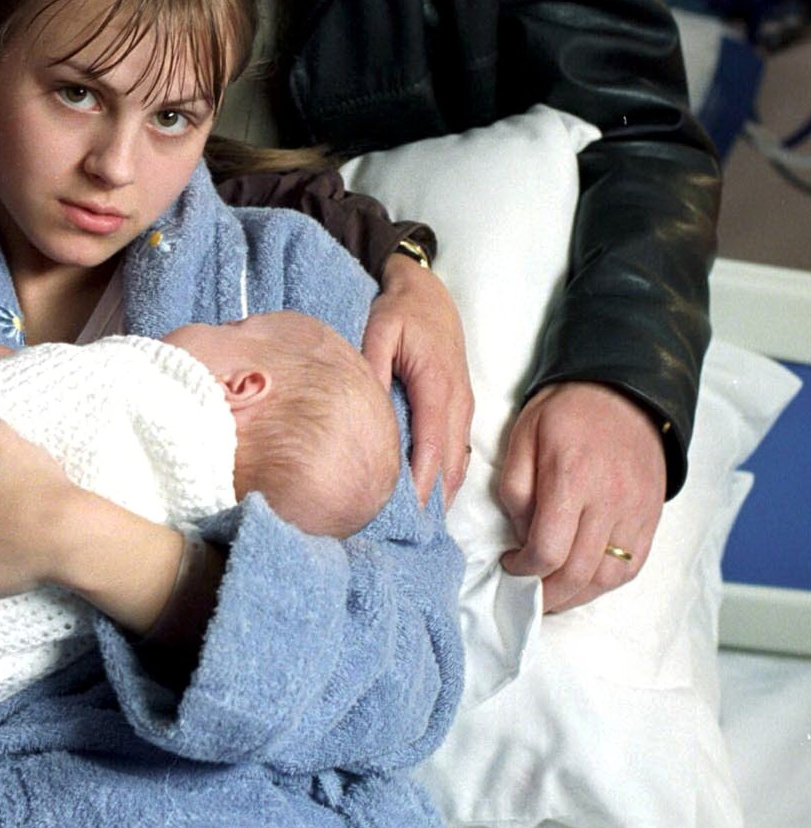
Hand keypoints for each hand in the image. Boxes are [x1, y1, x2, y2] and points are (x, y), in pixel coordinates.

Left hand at [362, 255, 473, 505]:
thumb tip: (363, 406)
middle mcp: (457, 402)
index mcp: (437, 387)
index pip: (431, 447)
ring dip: (441, 493)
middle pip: (448, 463)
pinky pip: (457, 450)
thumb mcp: (379, 330)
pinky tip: (429, 496)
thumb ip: (371, 367)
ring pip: (456, 461)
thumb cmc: (401, 311)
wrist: (428, 292)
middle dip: (432, 501)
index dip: (421, 485)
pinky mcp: (461, 406)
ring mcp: (463, 405)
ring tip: (418, 527)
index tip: (406, 515)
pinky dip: (445, 476)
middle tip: (408, 535)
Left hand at [497, 382, 665, 612]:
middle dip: (548, 595)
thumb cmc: (566, 414)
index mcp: (571, 477)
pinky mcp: (651, 518)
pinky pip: (632, 567)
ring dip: (578, 597)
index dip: (523, 571)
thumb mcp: (523, 436)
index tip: (509, 567)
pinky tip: (584, 581)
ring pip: (609, 578)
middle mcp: (609, 500)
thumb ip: (515, 490)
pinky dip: (606, 583)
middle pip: (579, 572)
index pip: (548, 549)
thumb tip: (521, 537)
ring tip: (554, 596)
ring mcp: (636, 512)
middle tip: (528, 597)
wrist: (624, 394)